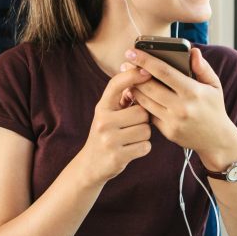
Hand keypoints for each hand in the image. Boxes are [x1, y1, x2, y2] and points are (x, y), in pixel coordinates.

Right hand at [78, 66, 153, 182]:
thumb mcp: (107, 113)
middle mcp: (103, 122)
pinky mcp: (117, 156)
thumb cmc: (106, 133)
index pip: (116, 84)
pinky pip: (145, 146)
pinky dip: (143, 148)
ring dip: (144, 135)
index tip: (146, 70)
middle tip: (133, 125)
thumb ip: (122, 97)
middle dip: (143, 119)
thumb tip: (140, 75)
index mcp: (101, 108)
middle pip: (141, 112)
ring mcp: (109, 140)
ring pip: (145, 130)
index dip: (132, 75)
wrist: (90, 165)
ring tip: (131, 138)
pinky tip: (132, 149)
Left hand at [126, 48, 236, 169]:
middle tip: (125, 63)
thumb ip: (202, 68)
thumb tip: (193, 51)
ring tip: (127, 77)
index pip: (164, 72)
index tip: (132, 52)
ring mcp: (173, 121)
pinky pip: (149, 114)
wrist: (217, 140)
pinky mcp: (167, 131)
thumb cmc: (214, 108)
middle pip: (149, 87)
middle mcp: (182, 107)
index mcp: (193, 92)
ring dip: (134, 88)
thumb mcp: (214, 86)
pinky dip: (141, 104)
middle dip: (134, 74)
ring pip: (145, 101)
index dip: (146, 60)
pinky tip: (137, 94)